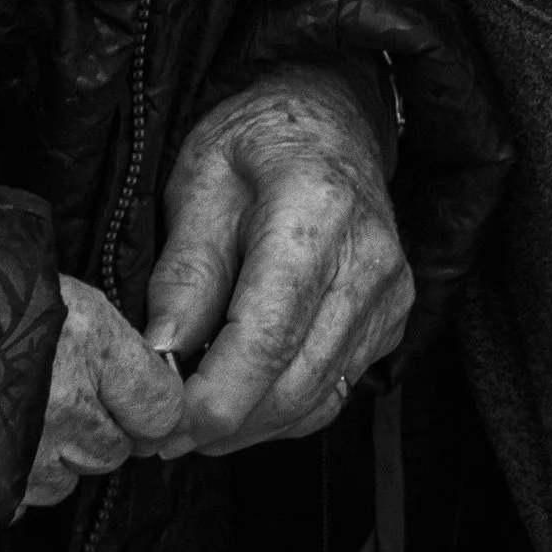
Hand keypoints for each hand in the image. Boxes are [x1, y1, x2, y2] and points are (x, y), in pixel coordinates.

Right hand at [19, 273, 187, 509]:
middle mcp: (68, 400)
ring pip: (70, 476)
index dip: (149, 402)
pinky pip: (26, 494)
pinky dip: (18, 475)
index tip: (130, 391)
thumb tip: (147, 362)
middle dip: (98, 431)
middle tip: (64, 395)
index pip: (163, 405)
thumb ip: (105, 332)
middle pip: (115, 448)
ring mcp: (30, 448)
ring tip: (23, 414)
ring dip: (56, 456)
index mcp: (90, 339)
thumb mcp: (55, 287)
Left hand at [142, 69, 411, 456]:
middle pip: (294, 384)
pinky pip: (335, 390)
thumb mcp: (200, 180)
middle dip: (222, 425)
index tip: (160, 425)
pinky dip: (282, 411)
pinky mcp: (392, 319)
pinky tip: (240, 401)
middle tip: (158, 436)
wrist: (330, 115)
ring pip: (317, 400)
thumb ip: (184, 270)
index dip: (212, 398)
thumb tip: (160, 354)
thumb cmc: (257, 139)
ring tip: (190, 422)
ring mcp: (389, 295)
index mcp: (316, 213)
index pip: (267, 337)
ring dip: (249, 427)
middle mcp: (367, 262)